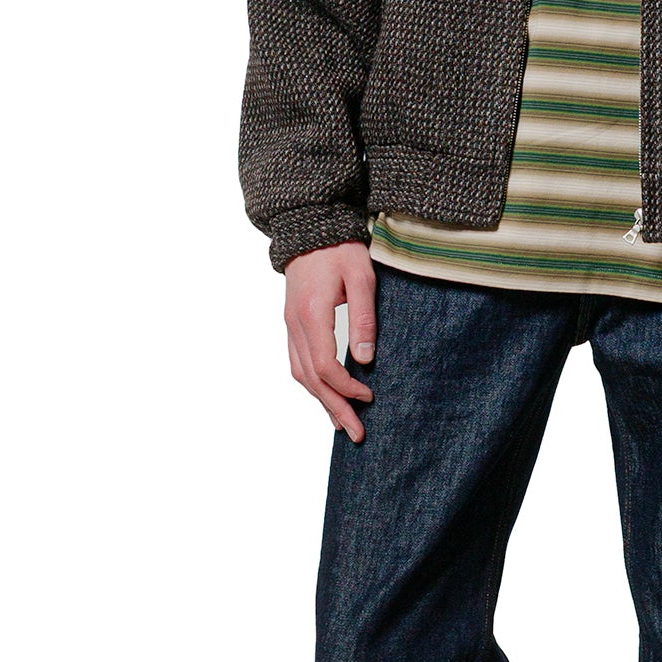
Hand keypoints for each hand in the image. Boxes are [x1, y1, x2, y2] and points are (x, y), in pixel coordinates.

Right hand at [284, 241, 377, 440]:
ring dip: (321, 402)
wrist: (308, 227)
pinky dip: (311, 386)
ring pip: (300, 374)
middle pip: (311, 379)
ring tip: (342, 424)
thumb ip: (363, 317)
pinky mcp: (292, 324)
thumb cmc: (339, 249)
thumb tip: (365, 358)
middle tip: (357, 433)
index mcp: (312, 314)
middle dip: (334, 408)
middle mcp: (295, 325)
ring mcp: (290, 325)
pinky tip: (325, 396)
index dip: (347, 388)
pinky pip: (297, 363)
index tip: (370, 397)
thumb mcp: (361, 276)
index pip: (326, 365)